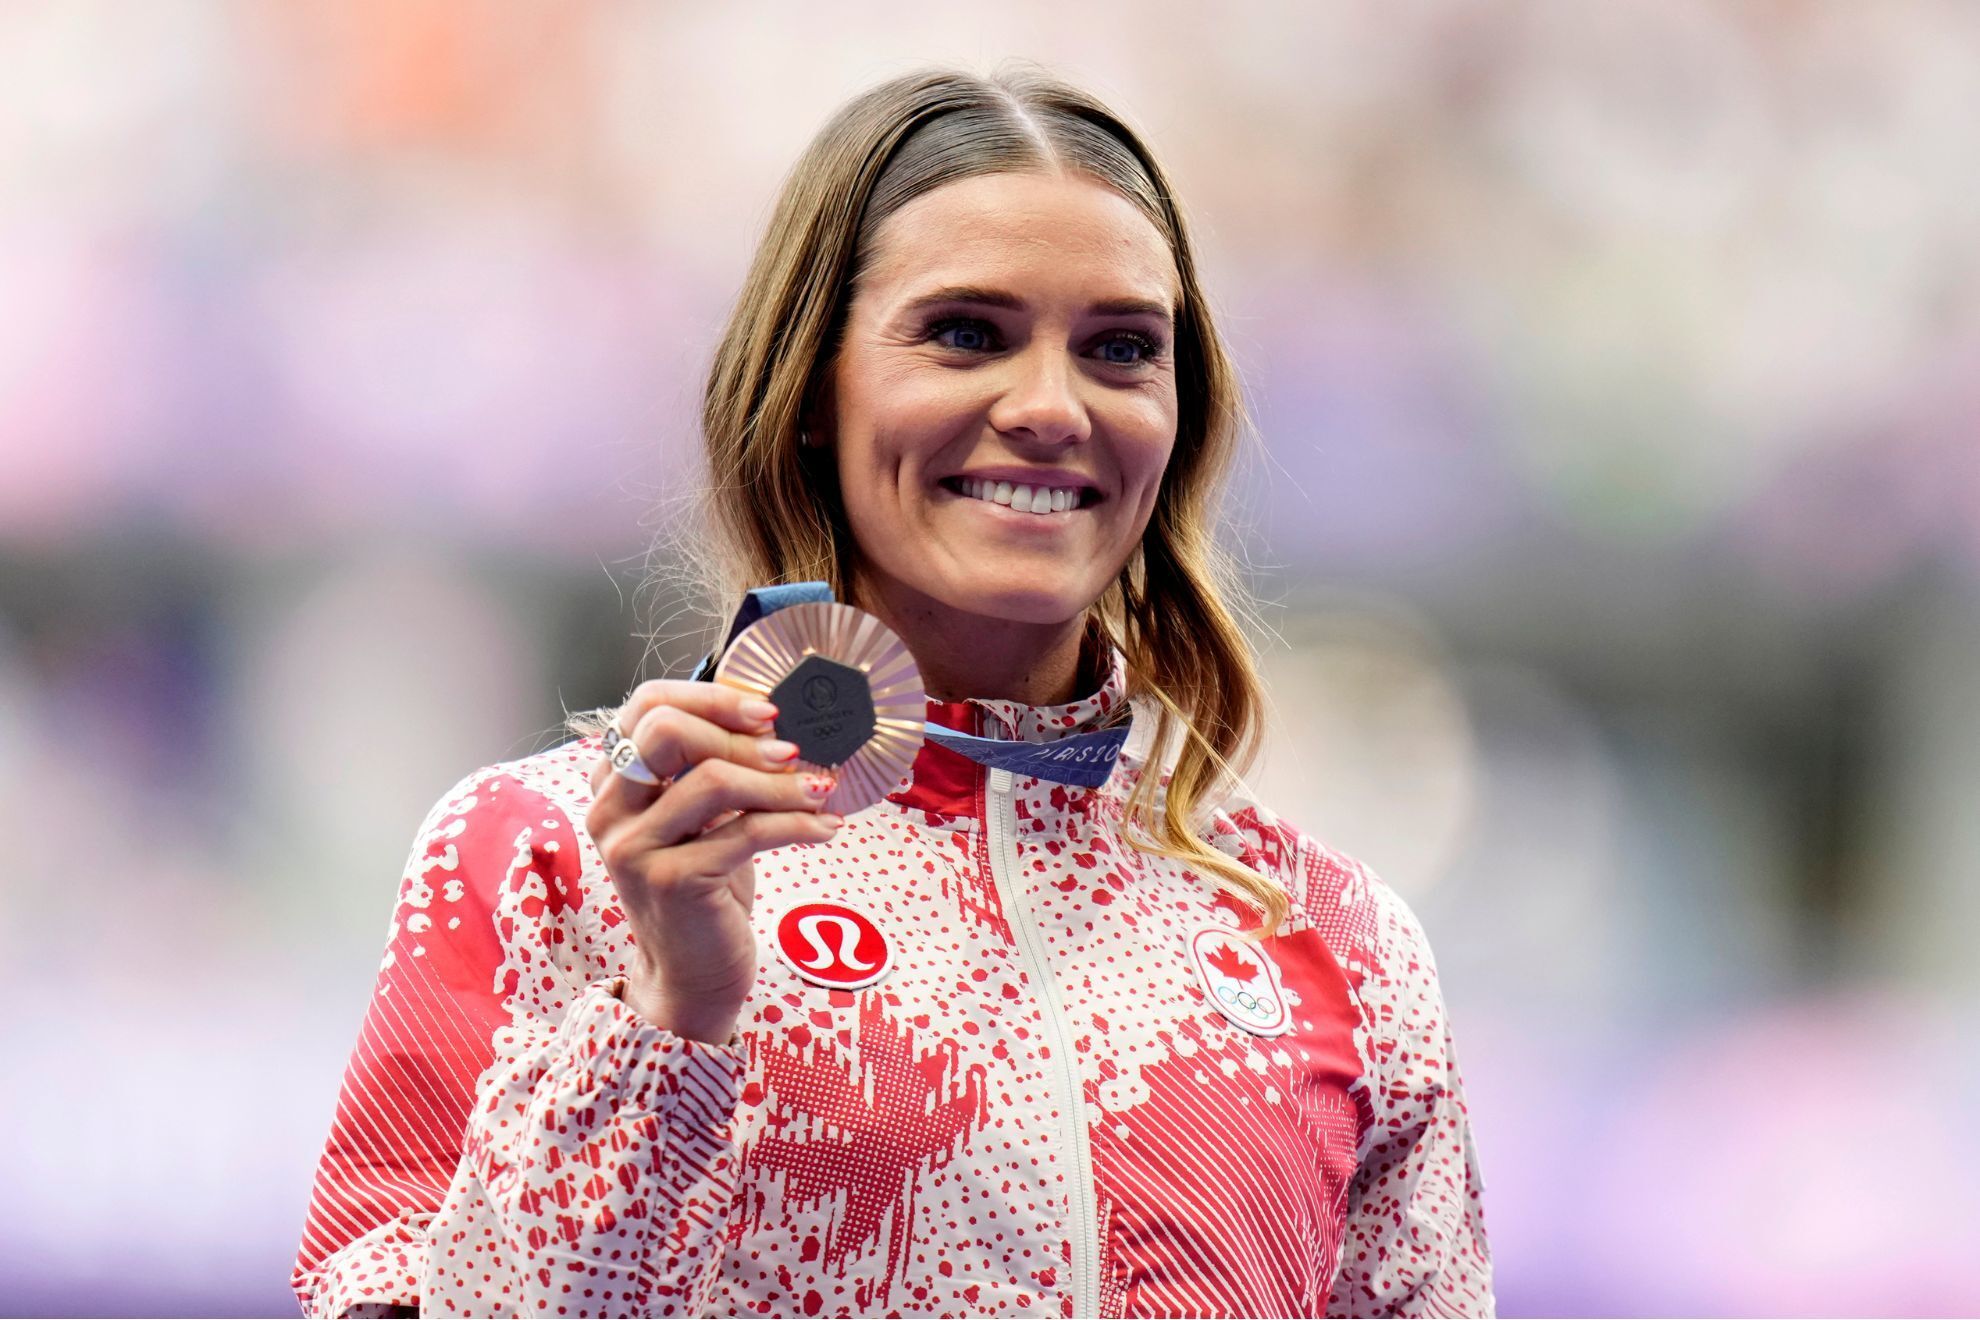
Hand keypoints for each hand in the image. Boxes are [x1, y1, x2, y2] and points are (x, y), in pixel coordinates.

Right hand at [584, 680, 841, 1042]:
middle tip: (792, 751)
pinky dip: (796, 822)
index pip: (646, 706)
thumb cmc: (704, 886)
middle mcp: (610, 811)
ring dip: (780, 783)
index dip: (710, 697)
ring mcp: (635, 848)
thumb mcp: (701, 818)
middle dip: (739, 734)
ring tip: (820, 791)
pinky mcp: (672, 882)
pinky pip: (746, 831)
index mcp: (613, 784)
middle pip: (666, 731)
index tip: (766, 712)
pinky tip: (824, 827)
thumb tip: (778, 721)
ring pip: (712, 779)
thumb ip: (713, 767)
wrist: (692, 974)